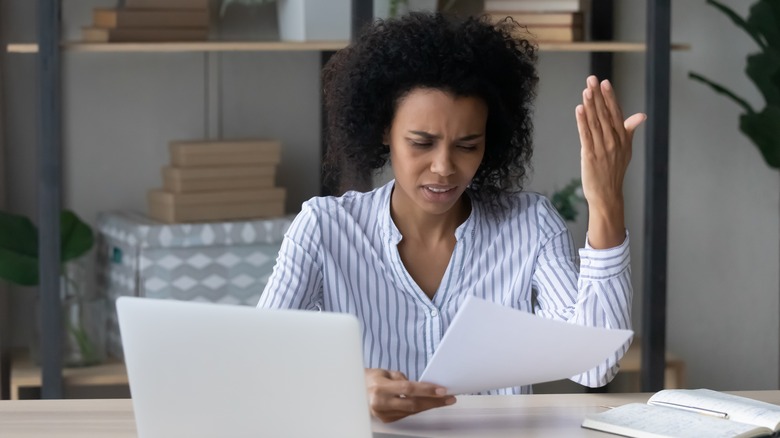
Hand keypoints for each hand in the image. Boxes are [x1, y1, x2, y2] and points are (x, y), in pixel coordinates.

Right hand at [365, 368, 455, 422]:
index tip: (441, 390)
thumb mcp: (385, 372)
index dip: (426, 390)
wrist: (355, 391)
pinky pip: (407, 414)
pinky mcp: (387, 420)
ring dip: (429, 405)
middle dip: (433, 401)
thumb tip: (421, 386)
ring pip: (412, 411)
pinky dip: (419, 408)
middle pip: (413, 404)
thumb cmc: (371, 379)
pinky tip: (428, 403)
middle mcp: (381, 403)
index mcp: (380, 388)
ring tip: (443, 400)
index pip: (408, 389)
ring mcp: (384, 414)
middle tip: (448, 398)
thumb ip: (402, 379)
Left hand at [575, 75, 645, 248]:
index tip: (605, 82)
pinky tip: (579, 109)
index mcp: (623, 138)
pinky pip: (586, 135)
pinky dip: (582, 122)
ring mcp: (603, 148)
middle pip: (605, 114)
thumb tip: (642, 115)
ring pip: (595, 122)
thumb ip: (630, 129)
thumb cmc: (614, 171)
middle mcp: (614, 141)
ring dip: (590, 105)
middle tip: (592, 79)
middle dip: (598, 96)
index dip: (610, 97)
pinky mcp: (591, 155)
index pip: (616, 113)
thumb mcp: (626, 149)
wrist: (608, 194)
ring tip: (586, 90)